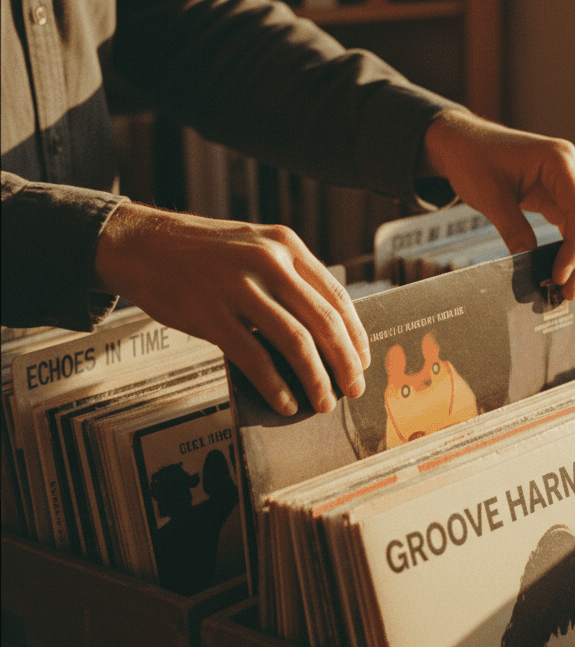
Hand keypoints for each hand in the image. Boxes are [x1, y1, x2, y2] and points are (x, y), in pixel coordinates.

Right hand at [94, 203, 369, 415]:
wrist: (139, 243)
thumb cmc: (202, 252)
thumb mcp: (254, 246)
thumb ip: (289, 276)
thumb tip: (324, 329)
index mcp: (286, 245)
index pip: (336, 296)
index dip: (355, 334)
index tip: (363, 360)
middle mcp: (268, 261)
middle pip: (324, 322)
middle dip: (345, 363)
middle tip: (354, 389)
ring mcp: (238, 286)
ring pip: (296, 342)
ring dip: (316, 379)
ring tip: (323, 402)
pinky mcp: (210, 313)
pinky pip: (255, 358)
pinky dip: (275, 386)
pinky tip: (285, 402)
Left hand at [422, 110, 574, 298]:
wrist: (463, 143)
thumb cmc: (474, 159)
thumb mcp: (490, 196)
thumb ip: (512, 229)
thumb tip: (528, 265)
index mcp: (560, 159)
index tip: (560, 277)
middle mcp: (574, 168)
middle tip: (572, 294)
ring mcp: (571, 181)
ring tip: (571, 292)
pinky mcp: (561, 194)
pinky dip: (572, 250)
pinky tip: (565, 274)